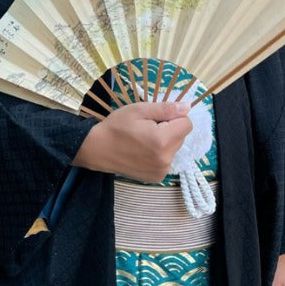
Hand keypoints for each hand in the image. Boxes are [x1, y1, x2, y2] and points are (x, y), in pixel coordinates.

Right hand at [73, 100, 192, 182]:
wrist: (97, 149)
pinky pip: (167, 160)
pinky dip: (159, 154)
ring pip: (174, 149)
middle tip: (147, 128)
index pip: (187, 124)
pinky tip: (143, 152)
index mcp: (162, 140)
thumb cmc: (116, 126)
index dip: (174, 117)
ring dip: (165, 142)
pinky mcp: (157, 178)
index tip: (156, 118)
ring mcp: (162, 171)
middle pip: (181, 137)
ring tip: (143, 140)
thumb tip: (187, 107)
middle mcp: (166, 159)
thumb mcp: (139, 110)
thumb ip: (166, 108)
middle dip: (169, 130)